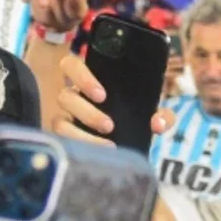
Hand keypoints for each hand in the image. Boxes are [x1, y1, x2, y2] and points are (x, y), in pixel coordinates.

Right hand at [53, 51, 174, 144]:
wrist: (133, 142)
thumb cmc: (135, 118)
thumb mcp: (150, 113)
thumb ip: (161, 115)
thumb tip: (158, 123)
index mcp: (88, 82)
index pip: (70, 66)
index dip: (81, 77)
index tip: (102, 95)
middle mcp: (73, 98)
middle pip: (65, 96)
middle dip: (87, 112)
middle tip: (109, 125)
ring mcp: (65, 119)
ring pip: (59, 122)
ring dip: (81, 133)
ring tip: (108, 145)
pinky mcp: (63, 139)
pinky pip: (61, 141)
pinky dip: (78, 146)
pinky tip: (94, 155)